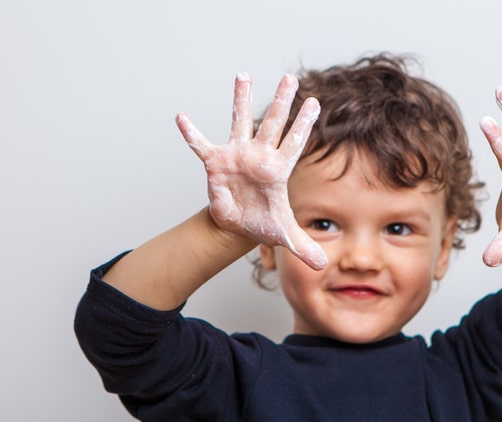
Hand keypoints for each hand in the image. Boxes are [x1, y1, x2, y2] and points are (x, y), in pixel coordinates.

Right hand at [175, 73, 327, 269]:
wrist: (240, 224)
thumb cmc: (264, 223)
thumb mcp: (283, 236)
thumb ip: (303, 247)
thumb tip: (320, 265)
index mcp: (278, 169)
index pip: (294, 143)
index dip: (304, 124)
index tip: (315, 102)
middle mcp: (259, 156)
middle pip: (272, 124)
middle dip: (281, 101)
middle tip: (290, 78)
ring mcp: (237, 155)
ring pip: (240, 121)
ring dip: (241, 99)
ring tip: (243, 75)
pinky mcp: (215, 163)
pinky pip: (201, 145)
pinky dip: (191, 133)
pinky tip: (181, 118)